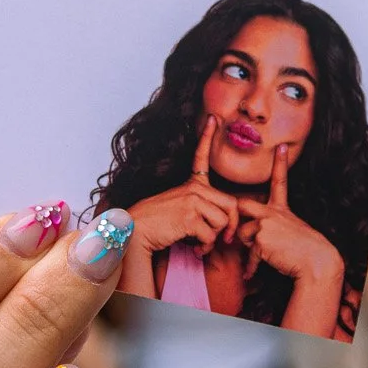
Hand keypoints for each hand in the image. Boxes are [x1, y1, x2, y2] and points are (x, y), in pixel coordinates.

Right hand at [125, 116, 238, 255]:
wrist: (135, 231)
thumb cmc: (157, 224)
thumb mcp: (179, 207)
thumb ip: (199, 208)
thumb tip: (223, 224)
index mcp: (191, 184)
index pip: (201, 157)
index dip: (207, 137)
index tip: (213, 118)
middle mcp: (194, 188)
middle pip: (231, 204)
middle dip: (231, 226)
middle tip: (224, 239)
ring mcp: (192, 200)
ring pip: (223, 222)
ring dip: (215, 239)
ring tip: (201, 243)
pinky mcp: (190, 216)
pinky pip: (211, 235)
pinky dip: (205, 247)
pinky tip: (195, 248)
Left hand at [238, 144, 341, 291]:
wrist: (316, 261)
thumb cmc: (305, 251)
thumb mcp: (291, 230)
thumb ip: (272, 226)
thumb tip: (252, 235)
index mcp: (282, 209)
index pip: (280, 182)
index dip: (280, 163)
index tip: (281, 146)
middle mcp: (273, 212)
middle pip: (243, 205)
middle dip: (237, 216)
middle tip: (238, 227)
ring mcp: (266, 224)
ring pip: (243, 234)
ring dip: (248, 247)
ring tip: (265, 255)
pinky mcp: (261, 239)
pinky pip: (248, 252)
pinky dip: (251, 266)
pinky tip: (251, 274)